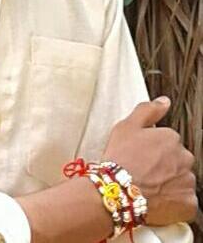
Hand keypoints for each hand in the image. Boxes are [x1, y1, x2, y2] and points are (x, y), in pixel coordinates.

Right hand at [103, 97, 197, 225]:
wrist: (117, 192)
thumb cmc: (120, 158)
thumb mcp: (127, 126)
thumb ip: (148, 110)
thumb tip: (164, 101)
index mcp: (171, 138)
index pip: (168, 142)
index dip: (153, 150)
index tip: (142, 156)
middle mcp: (184, 158)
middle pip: (178, 161)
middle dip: (166, 166)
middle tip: (145, 172)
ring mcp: (188, 181)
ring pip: (182, 181)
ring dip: (171, 184)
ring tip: (150, 188)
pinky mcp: (189, 203)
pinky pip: (186, 202)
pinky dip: (175, 202)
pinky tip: (158, 200)